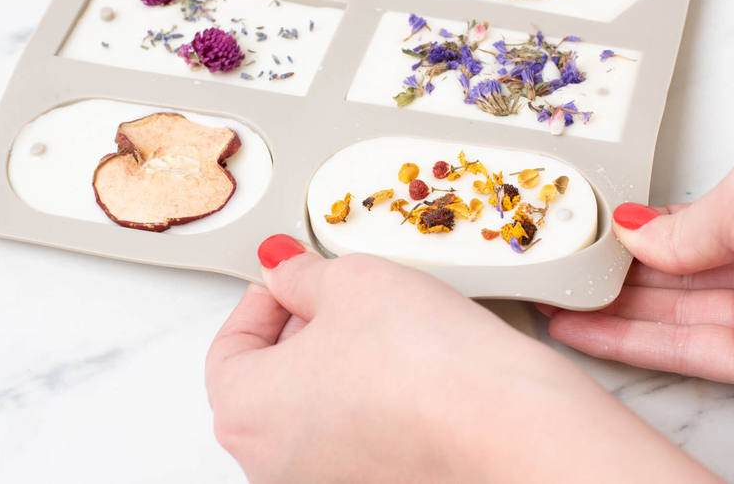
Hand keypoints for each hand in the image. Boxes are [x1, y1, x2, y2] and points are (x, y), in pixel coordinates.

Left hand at [206, 236, 712, 482]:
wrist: (507, 423)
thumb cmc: (427, 363)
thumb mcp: (352, 280)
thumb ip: (302, 274)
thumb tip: (284, 270)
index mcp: (244, 412)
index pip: (227, 347)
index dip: (261, 300)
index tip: (290, 279)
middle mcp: (272, 464)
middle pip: (269, 383)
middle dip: (301, 332)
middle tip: (342, 297)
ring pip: (312, 413)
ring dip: (336, 367)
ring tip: (385, 330)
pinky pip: (354, 439)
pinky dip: (369, 404)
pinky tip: (409, 372)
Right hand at [545, 150, 733, 405]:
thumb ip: (682, 227)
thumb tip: (634, 235)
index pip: (681, 227)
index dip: (631, 231)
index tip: (581, 231)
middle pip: (668, 275)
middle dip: (610, 272)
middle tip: (552, 267)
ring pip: (665, 316)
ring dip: (605, 310)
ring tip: (550, 299)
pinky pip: (680, 351)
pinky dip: (625, 341)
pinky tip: (582, 329)